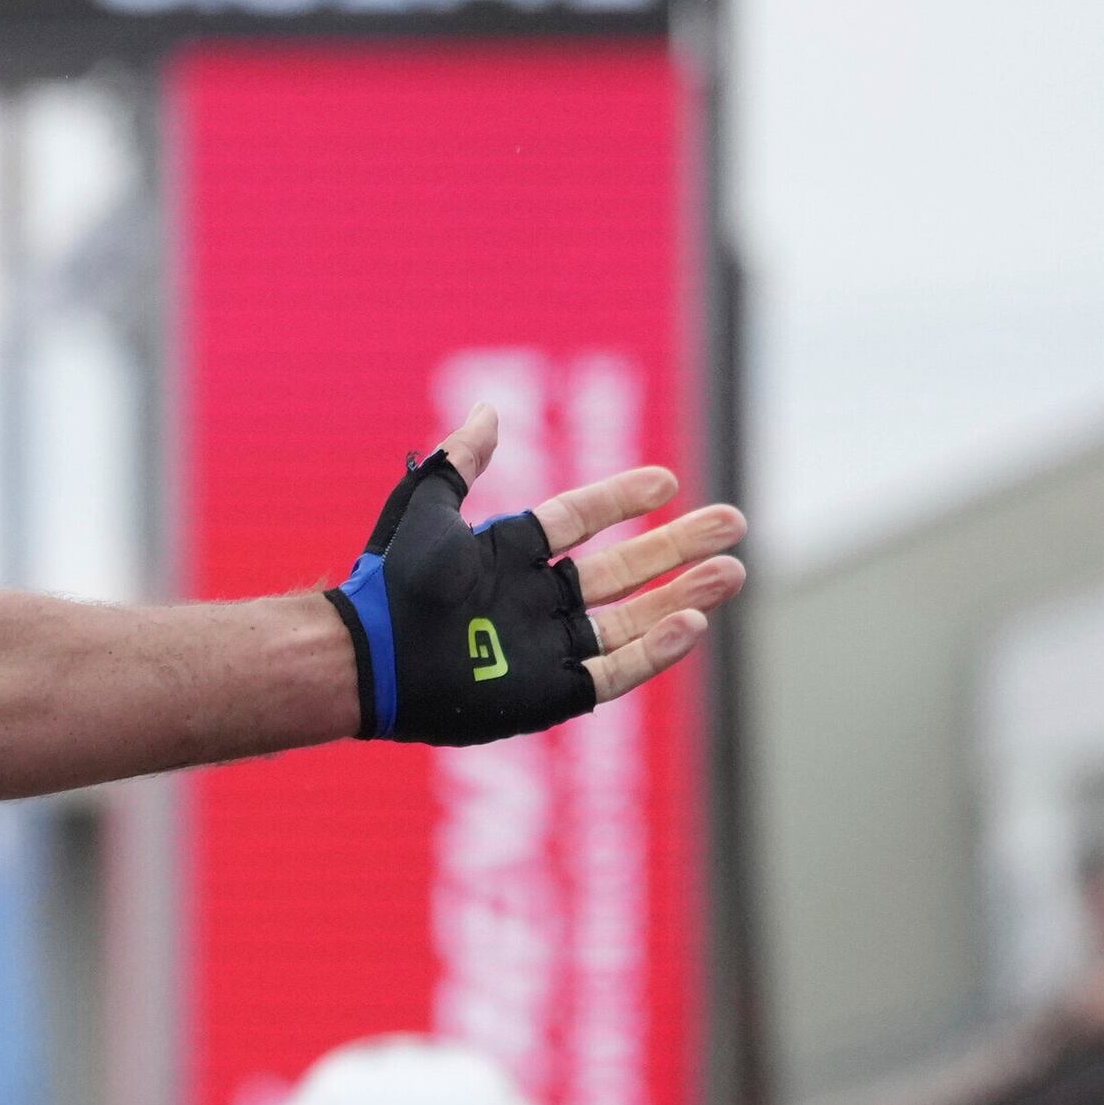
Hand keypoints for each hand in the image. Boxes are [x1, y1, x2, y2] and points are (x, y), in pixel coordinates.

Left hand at [328, 406, 745, 741]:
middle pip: (622, 573)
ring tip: (732, 573)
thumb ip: (457, 463)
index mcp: (506, 557)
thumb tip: (488, 410)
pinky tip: (692, 626)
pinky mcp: (549, 693)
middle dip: (677, 549)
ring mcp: (544, 649)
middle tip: (732, 523)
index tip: (667, 480)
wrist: (371, 655)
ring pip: (631, 622)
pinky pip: (613, 673)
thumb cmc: (390, 582)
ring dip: (682, 598)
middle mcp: (533, 602)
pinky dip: (654, 652)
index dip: (620, 501)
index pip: (578, 522)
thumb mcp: (425, 510)